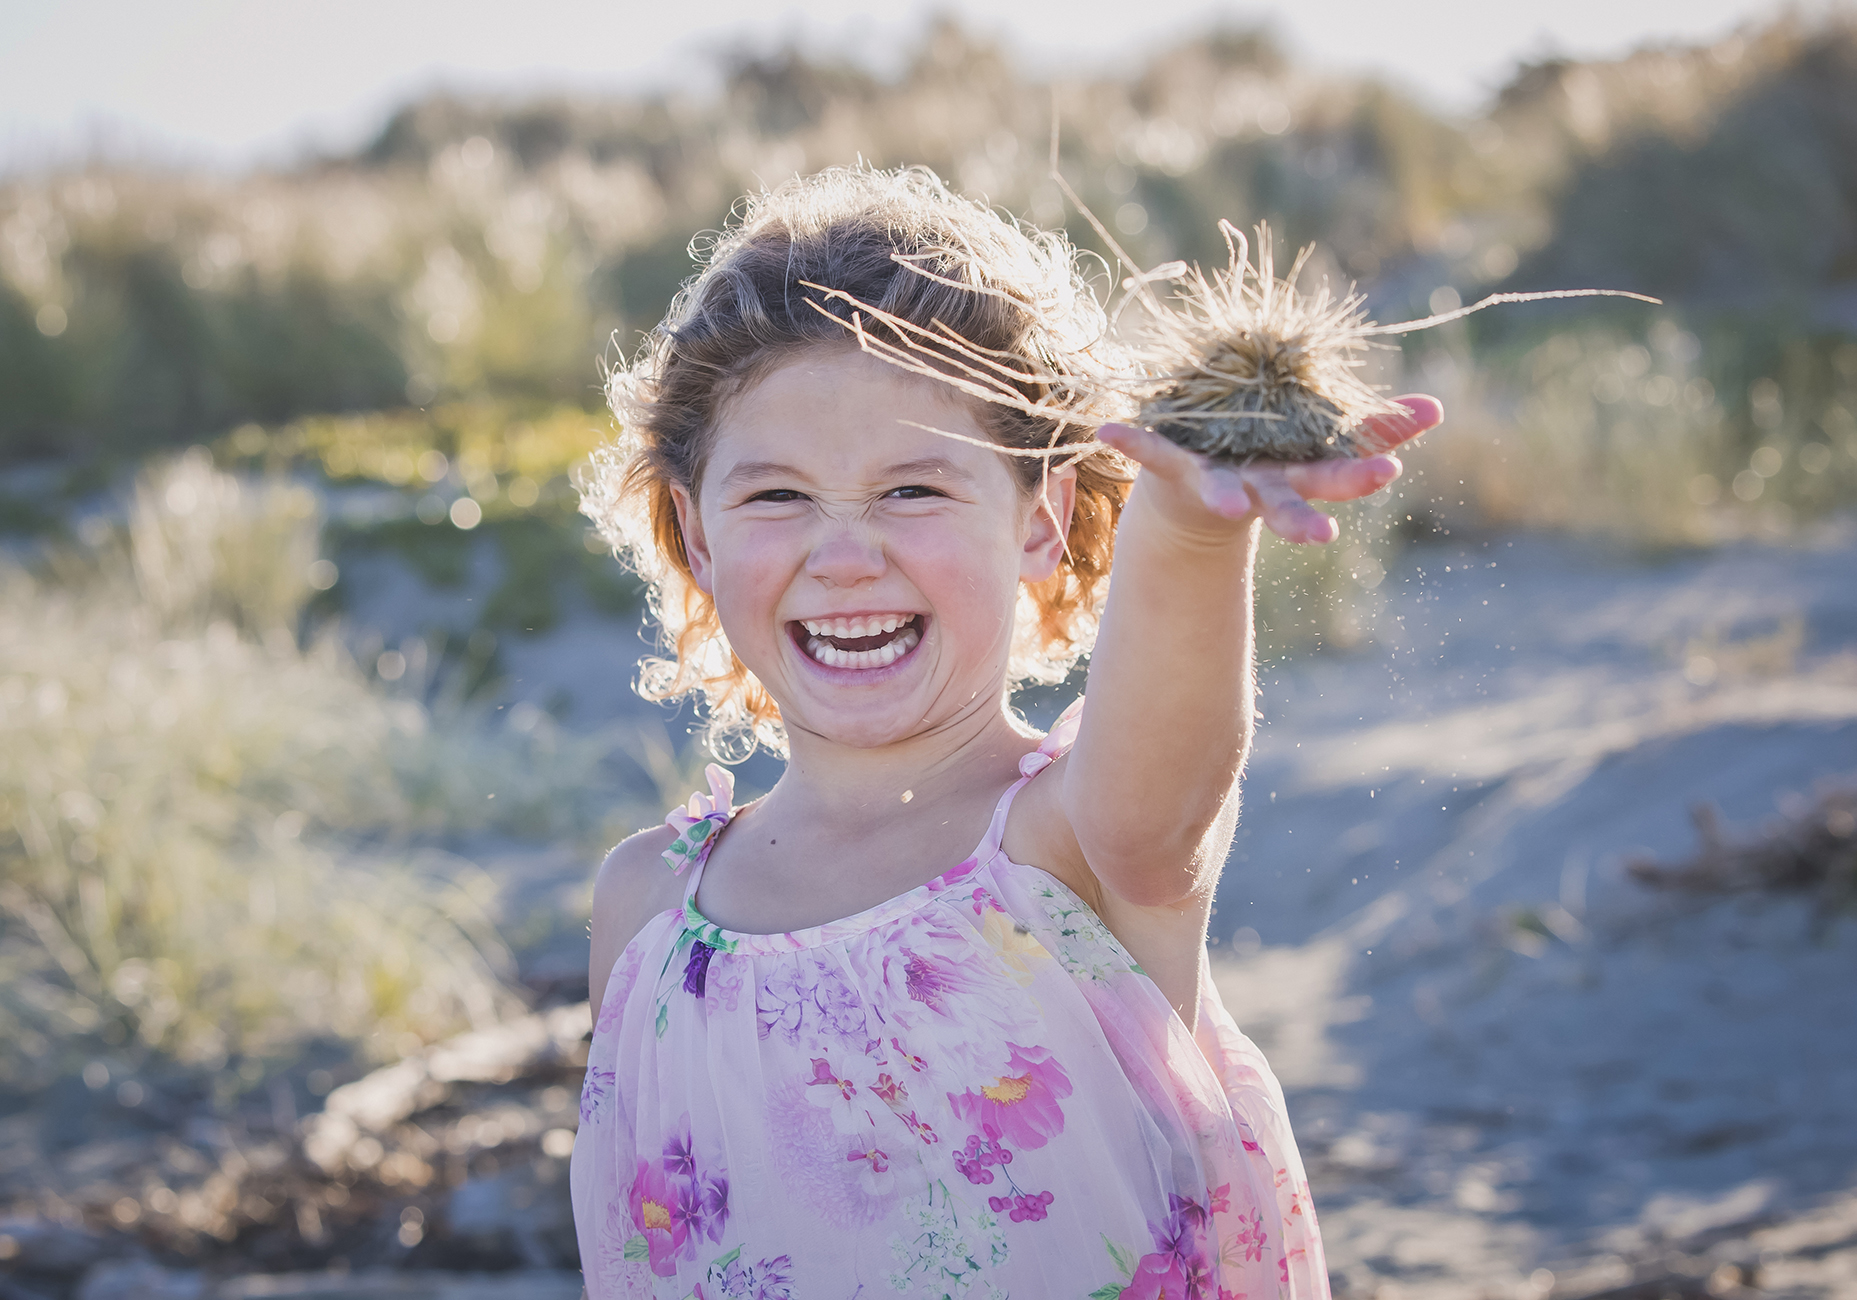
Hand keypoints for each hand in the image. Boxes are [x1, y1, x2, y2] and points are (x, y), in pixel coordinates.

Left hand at [1095, 395, 1442, 543]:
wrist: (1191, 497)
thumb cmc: (1268, 460)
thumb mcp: (1320, 441)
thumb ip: (1375, 427)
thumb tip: (1436, 410)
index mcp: (1295, 475)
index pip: (1336, 477)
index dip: (1360, 471)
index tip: (1389, 469)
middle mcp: (1256, 487)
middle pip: (1285, 503)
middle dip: (1304, 516)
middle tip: (1324, 535)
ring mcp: (1214, 481)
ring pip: (1224, 494)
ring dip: (1225, 499)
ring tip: (1228, 508)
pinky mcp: (1171, 468)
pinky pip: (1149, 452)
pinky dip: (1130, 441)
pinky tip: (1107, 429)